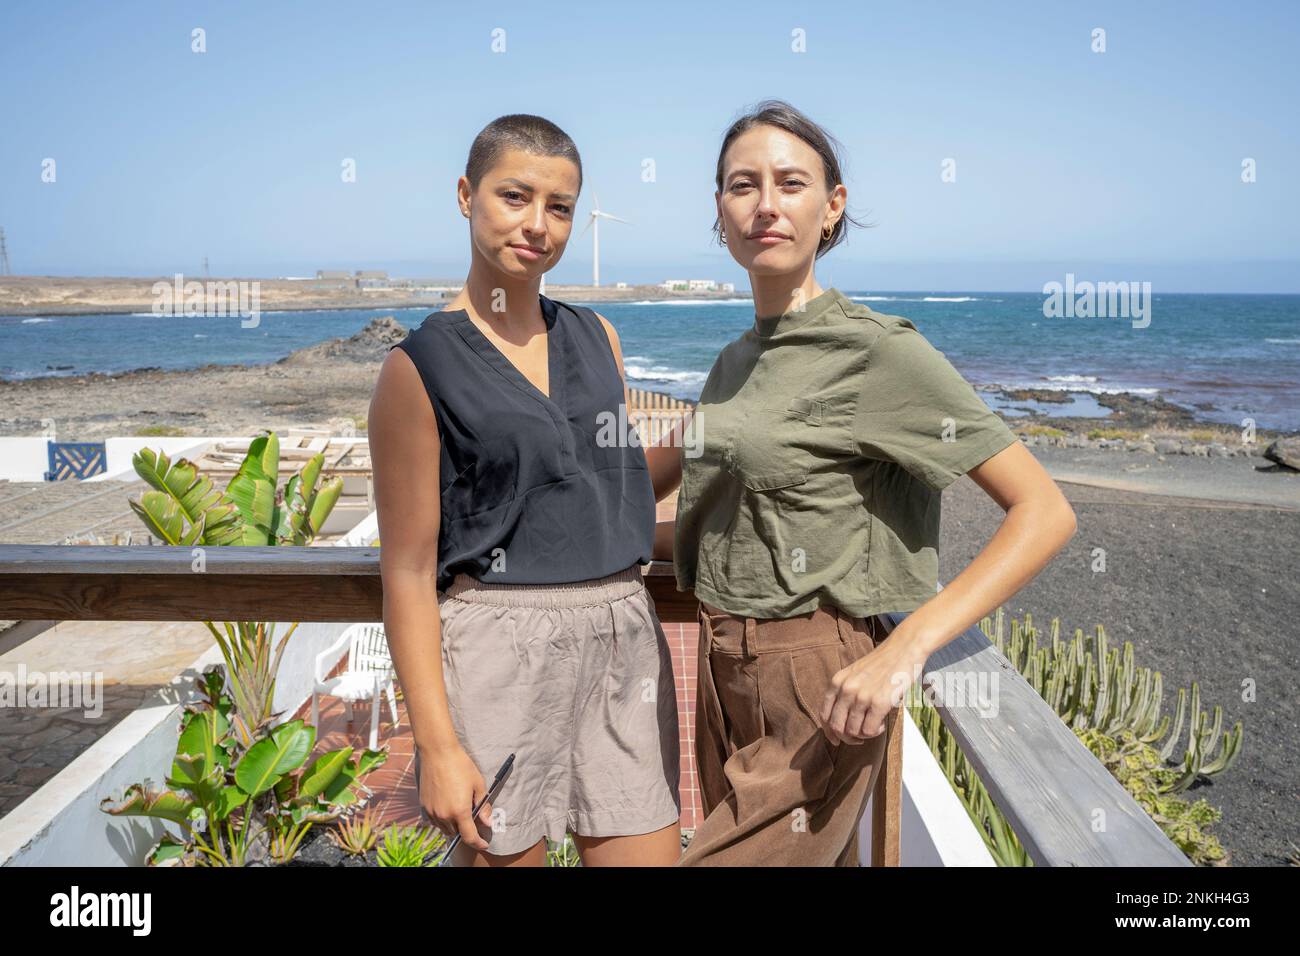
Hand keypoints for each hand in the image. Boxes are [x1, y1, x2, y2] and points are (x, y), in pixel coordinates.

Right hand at [417, 744, 491, 849]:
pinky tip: (448, 807)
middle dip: (466, 831)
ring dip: (454, 826)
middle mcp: (444, 815)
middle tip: (473, 819)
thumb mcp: (478, 784)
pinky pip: (435, 820)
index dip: (478, 843)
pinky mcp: (424, 805)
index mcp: (460, 811)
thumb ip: (483, 806)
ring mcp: (432, 811)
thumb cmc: (460, 765)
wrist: (437, 752)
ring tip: (460, 811)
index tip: (484, 844)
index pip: (469, 837)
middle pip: (456, 834)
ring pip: (444, 828)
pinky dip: (443, 819)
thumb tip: (487, 822)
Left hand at [819, 627, 929, 744]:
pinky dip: (875, 732)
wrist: (903, 648)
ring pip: (853, 731)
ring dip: (863, 735)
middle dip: (846, 738)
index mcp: (837, 682)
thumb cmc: (881, 664)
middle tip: (858, 739)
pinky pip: (869, 730)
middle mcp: (846, 689)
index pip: (824, 715)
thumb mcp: (854, 674)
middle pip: (837, 727)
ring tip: (874, 726)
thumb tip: (841, 721)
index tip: (837, 739)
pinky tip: (881, 723)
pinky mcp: (879, 702)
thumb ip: (845, 693)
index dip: (829, 732)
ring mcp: (862, 696)